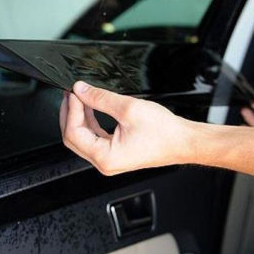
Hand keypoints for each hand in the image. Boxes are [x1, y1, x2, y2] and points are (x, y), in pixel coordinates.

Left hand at [59, 81, 199, 175]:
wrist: (183, 141)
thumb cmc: (164, 133)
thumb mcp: (128, 108)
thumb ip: (100, 98)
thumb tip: (81, 90)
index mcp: (105, 157)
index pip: (74, 133)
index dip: (72, 110)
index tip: (74, 93)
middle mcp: (104, 163)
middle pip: (73, 138)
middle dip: (70, 113)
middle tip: (70, 94)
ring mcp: (109, 159)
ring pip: (82, 137)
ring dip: (79, 117)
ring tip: (78, 98)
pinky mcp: (114, 153)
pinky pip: (94, 138)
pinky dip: (90, 122)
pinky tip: (90, 108)